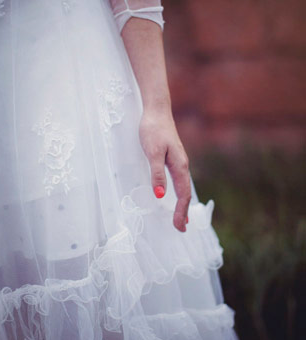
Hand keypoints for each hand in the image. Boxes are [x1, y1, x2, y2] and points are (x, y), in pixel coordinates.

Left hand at [139, 107, 190, 231]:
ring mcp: (179, 161)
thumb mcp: (152, 152)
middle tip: (181, 229)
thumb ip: (157, 173)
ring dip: (182, 204)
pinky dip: (179, 193)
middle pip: (186, 193)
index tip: (179, 227)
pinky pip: (179, 181)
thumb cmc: (153, 130)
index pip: (183, 194)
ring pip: (183, 187)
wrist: (156, 111)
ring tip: (181, 218)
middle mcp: (182, 165)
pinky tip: (176, 195)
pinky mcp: (173, 158)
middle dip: (184, 212)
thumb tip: (159, 196)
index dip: (181, 212)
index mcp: (180, 166)